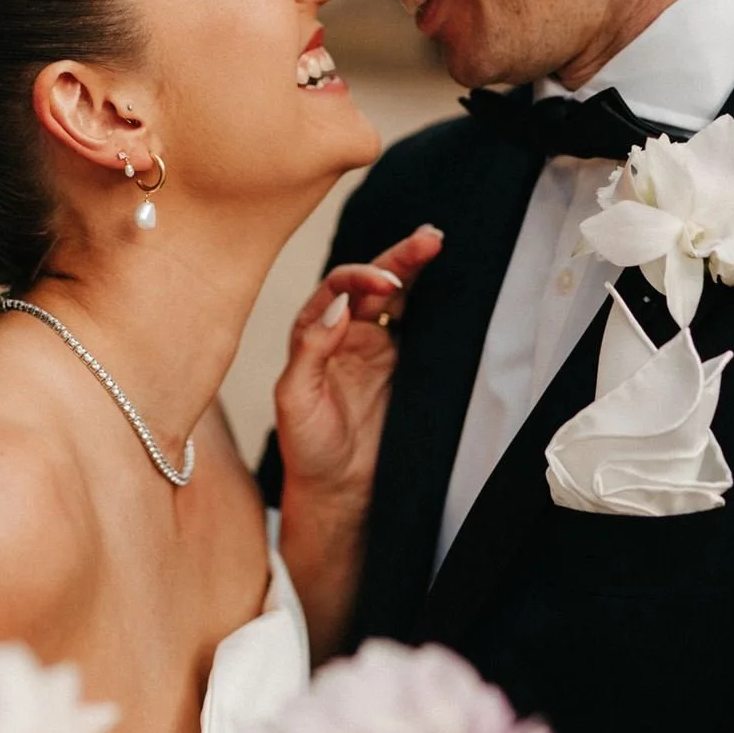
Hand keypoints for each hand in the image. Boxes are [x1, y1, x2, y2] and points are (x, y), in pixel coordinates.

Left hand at [275, 224, 443, 506]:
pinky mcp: (404, 366)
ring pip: (400, 296)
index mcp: (313, 331)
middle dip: (399, 257)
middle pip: (373, 281)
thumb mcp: (295, 400)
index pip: (338, 287)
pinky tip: (448, 284)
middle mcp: (344, 331)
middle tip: (429, 239)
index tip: (386, 284)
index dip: (361, 278)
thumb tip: (337, 305)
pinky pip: (420, 326)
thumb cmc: (307, 448)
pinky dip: (434, 303)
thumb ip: (310, 350)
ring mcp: (377, 346)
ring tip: (437, 243)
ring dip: (416, 269)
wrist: (339, 491)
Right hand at [275, 224, 442, 662]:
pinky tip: (342, 305)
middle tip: (427, 240)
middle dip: (396, 258)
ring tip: (391, 268)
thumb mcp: (405, 400)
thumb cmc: (375, 448)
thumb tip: (383, 309)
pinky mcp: (302, 374)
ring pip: (339, 298)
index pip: (390, 284)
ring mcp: (325, 350)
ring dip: (361, 278)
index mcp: (377, 334)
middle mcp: (350, 334)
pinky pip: (309, 339)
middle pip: (367, 282)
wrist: (345, 493)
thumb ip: (402, 356)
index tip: (431, 249)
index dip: (408, 263)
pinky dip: (323, 320)